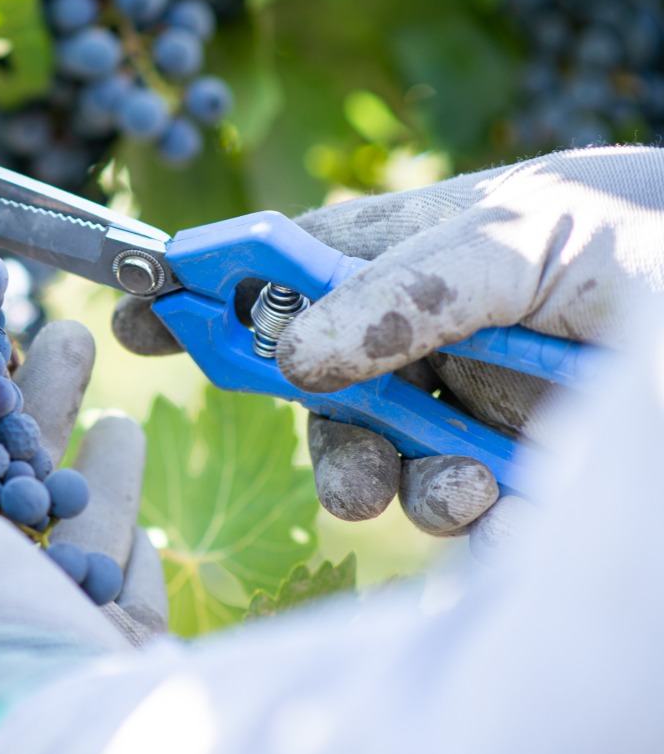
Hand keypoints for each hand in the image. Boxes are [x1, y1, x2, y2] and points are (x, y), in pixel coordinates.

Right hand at [113, 146, 663, 544]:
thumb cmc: (623, 234)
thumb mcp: (509, 243)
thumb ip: (399, 293)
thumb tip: (290, 356)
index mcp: (393, 251)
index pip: (271, 267)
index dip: (201, 289)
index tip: (137, 311)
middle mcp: (409, 329)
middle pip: (309, 385)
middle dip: (311, 429)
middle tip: (339, 464)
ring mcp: (453, 398)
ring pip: (370, 458)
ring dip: (388, 483)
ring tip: (439, 490)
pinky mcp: (501, 464)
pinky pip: (444, 507)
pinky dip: (458, 518)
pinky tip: (493, 503)